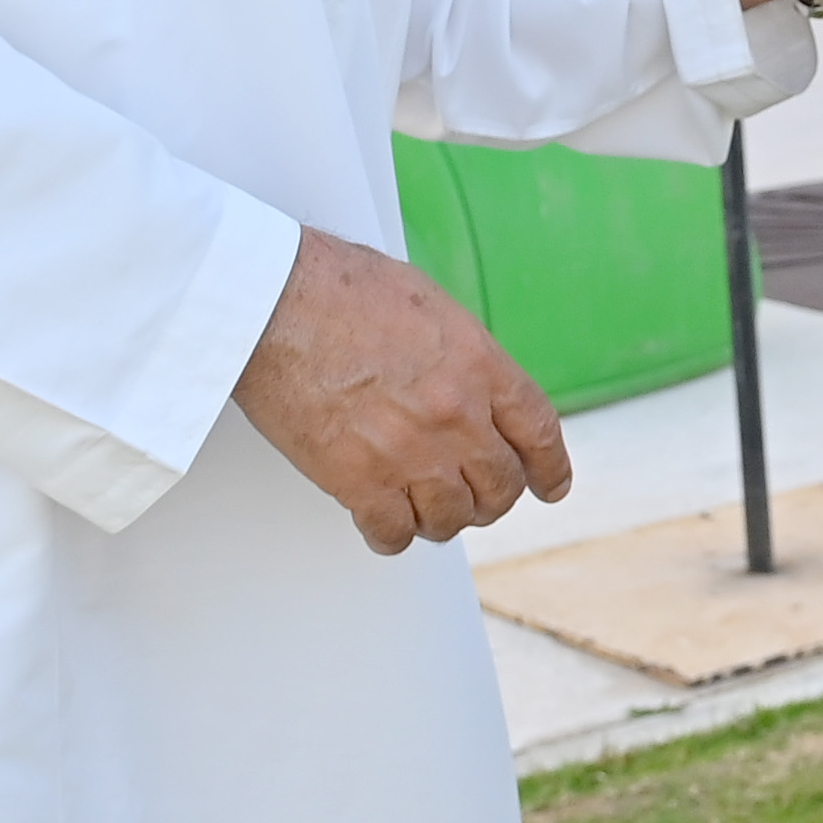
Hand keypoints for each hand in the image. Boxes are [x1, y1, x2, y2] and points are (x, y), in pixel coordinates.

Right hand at [231, 229, 573, 554]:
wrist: (273, 301)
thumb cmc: (336, 287)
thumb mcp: (427, 304)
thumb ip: (460, 353)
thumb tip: (468, 383)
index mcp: (479, 365)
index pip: (539, 432)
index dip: (549, 469)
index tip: (549, 486)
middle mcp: (455, 415)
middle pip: (500, 487)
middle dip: (490, 499)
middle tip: (473, 498)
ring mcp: (409, 453)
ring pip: (450, 519)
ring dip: (440, 519)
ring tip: (423, 508)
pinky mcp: (359, 481)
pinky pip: (393, 534)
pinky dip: (390, 534)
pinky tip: (382, 522)